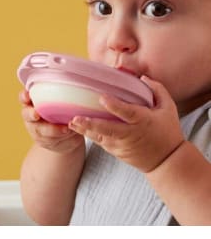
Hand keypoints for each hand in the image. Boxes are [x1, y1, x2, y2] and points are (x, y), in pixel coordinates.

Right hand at [19, 89, 84, 153]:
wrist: (65, 134)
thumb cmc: (63, 113)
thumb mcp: (62, 103)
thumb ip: (64, 98)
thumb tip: (78, 91)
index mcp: (33, 102)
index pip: (24, 98)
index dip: (24, 97)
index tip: (28, 96)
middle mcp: (31, 115)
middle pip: (26, 114)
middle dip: (31, 114)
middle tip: (37, 114)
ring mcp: (35, 129)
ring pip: (39, 130)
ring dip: (51, 129)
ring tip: (65, 128)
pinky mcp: (42, 141)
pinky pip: (48, 140)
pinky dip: (58, 137)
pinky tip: (67, 133)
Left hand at [68, 76, 184, 172]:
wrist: (167, 160)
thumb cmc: (167, 130)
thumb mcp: (168, 108)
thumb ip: (157, 90)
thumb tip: (142, 78)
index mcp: (143, 120)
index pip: (127, 112)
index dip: (114, 105)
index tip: (102, 98)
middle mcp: (130, 134)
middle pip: (108, 129)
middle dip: (91, 124)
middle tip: (76, 118)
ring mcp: (122, 145)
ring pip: (100, 137)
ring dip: (85, 130)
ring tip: (71, 123)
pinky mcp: (116, 152)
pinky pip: (101, 142)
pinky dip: (90, 135)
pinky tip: (78, 129)